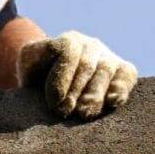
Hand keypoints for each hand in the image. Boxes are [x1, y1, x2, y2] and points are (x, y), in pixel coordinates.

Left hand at [18, 30, 137, 119]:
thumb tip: (44, 95)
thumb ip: (31, 73)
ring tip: (84, 114)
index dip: (61, 78)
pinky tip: (113, 102)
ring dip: (95, 94)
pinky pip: (127, 74)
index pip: (67, 52)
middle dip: (76, 92)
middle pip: (87, 65)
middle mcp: (88, 43)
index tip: (53, 102)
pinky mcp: (122, 68)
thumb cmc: (37, 76)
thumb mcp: (27, 70)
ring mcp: (107, 54)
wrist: (53, 77)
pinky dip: (122, 87)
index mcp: (64, 40)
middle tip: (66, 112)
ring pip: (106, 70)